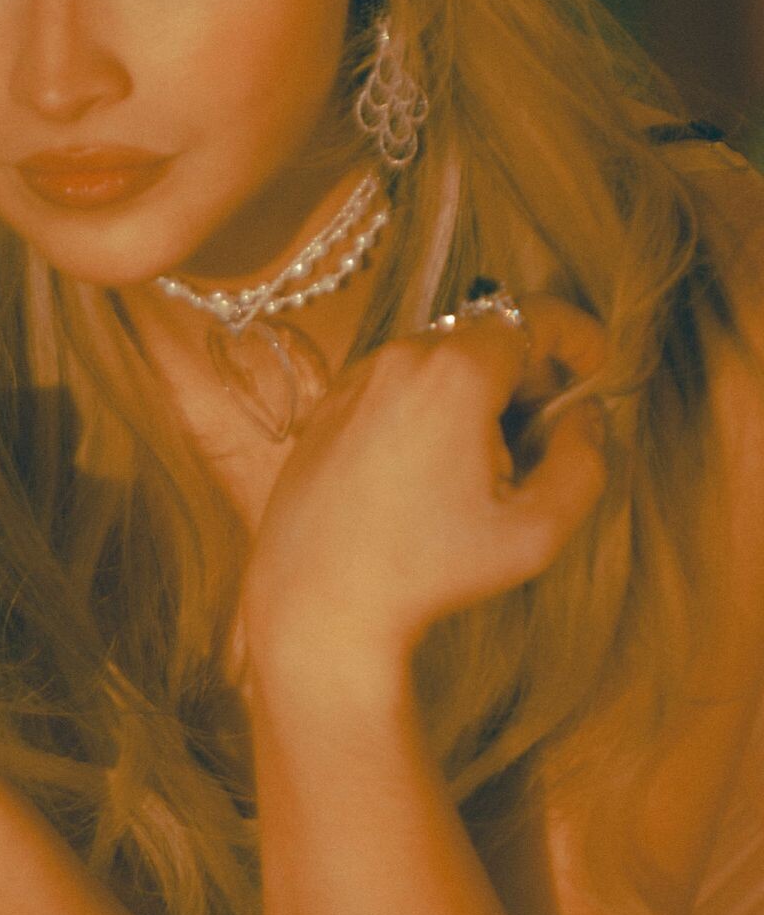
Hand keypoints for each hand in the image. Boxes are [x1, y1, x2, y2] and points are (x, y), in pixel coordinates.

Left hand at [241, 295, 607, 683]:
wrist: (316, 597)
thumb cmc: (427, 568)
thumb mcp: (534, 531)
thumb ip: (582, 463)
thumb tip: (585, 417)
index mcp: (455, 372)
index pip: (534, 317)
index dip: (577, 337)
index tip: (597, 368)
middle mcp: (401, 357)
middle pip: (486, 338)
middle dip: (528, 375)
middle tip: (547, 437)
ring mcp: (358, 377)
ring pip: (440, 360)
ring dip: (477, 393)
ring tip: (486, 467)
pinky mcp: (329, 405)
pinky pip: (397, 384)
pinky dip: (429, 405)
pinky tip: (431, 472)